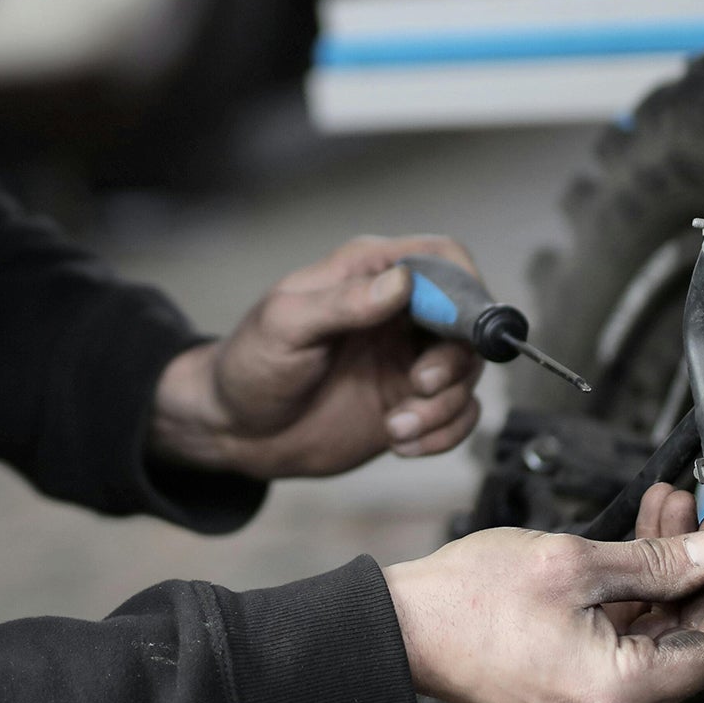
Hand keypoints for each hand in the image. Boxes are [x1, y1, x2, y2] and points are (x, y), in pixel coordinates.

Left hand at [150, 235, 485, 479]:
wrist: (236, 430)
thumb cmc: (250, 365)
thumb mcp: (286, 325)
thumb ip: (344, 303)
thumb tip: (400, 283)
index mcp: (369, 275)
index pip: (443, 259)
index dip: (465, 287)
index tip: (459, 327)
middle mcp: (398, 313)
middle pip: (467, 321)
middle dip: (455, 359)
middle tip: (419, 385)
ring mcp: (407, 360)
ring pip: (467, 373)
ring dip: (444, 405)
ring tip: (397, 428)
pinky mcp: (410, 403)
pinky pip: (457, 414)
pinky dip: (443, 434)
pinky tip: (401, 443)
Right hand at [382, 485, 703, 702]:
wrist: (402, 628)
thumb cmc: (466, 602)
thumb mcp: (571, 564)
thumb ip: (653, 560)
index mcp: (616, 692)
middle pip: (683, 645)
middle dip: (693, 574)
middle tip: (695, 516)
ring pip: (651, 639)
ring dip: (662, 577)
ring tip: (664, 512)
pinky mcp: (569, 693)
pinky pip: (617, 646)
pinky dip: (629, 599)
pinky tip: (632, 546)